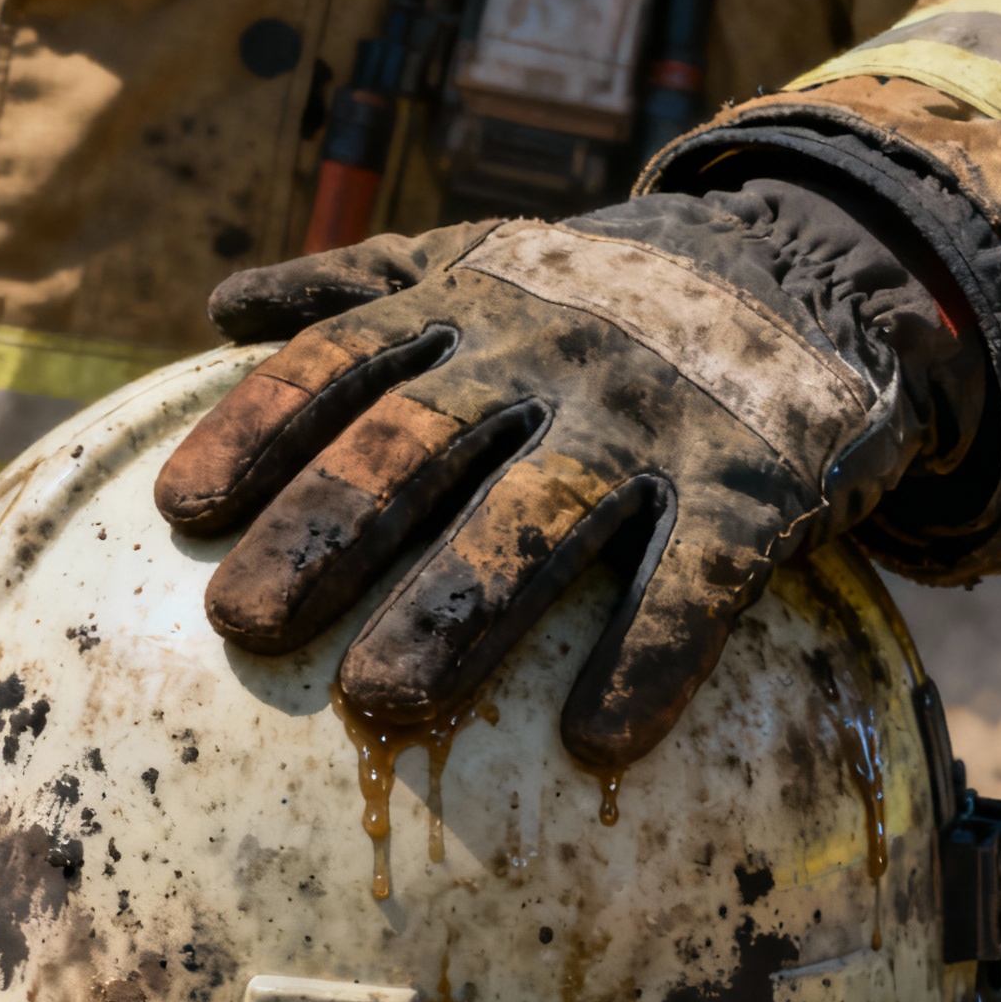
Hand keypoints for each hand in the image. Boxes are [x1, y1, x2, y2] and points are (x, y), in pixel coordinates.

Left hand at [154, 183, 983, 768]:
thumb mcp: (491, 263)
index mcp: (475, 305)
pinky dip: (651, 655)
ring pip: (539, 516)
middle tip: (242, 622)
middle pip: (418, 444)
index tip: (181, 510)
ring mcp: (652, 420)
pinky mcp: (754, 486)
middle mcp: (551, 355)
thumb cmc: (609, 297)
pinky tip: (598, 738)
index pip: (344, 362)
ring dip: (457, 608)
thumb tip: (224, 307)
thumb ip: (364, 289)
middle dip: (324, 529)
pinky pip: (696, 580)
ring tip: (379, 700)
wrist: (819, 268)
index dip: (258, 429)